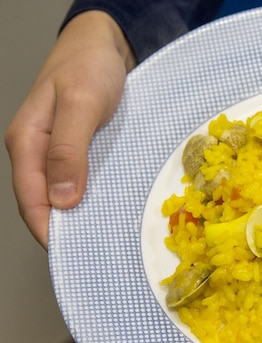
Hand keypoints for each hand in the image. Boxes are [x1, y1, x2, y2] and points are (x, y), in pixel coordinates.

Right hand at [5, 11, 134, 248]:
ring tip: (105, 240)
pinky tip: (111, 210)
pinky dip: (93, 199)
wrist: (104, 42)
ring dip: (81, 217)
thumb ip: (68, 150)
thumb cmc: (89, 65)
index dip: (48, 232)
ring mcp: (58, 150)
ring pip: (63, 194)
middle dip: (65, 232)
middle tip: (94, 255)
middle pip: (45, 203)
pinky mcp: (79, 149)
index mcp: (27, 142)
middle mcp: (38, 151)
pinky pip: (81, 180)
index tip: (71, 256)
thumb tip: (61, 200)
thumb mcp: (81, 104)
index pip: (31, 200)